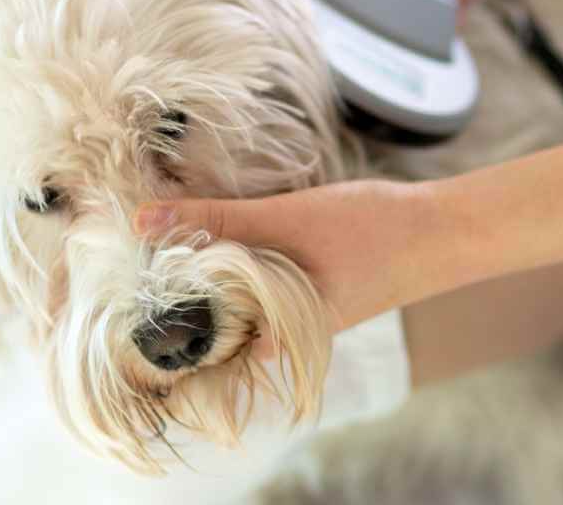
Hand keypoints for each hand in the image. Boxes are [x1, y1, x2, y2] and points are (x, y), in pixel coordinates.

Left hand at [133, 180, 451, 354]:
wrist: (440, 229)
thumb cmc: (370, 233)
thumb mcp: (286, 221)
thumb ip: (218, 221)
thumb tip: (142, 221)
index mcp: (275, 337)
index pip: (196, 341)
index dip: (158, 314)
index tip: (123, 284)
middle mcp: (282, 334)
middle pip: (210, 318)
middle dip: (174, 287)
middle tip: (132, 253)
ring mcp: (295, 311)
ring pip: (231, 296)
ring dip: (203, 268)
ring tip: (163, 239)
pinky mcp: (305, 288)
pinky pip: (254, 280)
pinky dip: (233, 258)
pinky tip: (216, 232)